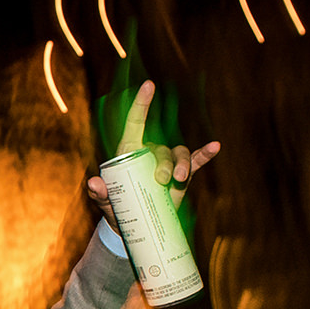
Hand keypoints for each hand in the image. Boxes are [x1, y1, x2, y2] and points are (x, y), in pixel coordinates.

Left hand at [84, 80, 221, 232]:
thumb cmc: (116, 207)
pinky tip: (215, 147)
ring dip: (182, 164)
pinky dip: (205, 154)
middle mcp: (150, 153)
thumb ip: (98, 193)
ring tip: (180, 180)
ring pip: (179, 154)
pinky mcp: (183, 176)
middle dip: (165, 163)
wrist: (135, 224)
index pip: (136, 123)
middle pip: (161, 149)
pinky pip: (195, 161)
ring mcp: (168, 163)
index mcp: (130, 151)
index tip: (148, 85)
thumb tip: (94, 183)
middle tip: (161, 181)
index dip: (142, 103)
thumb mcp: (105, 201)